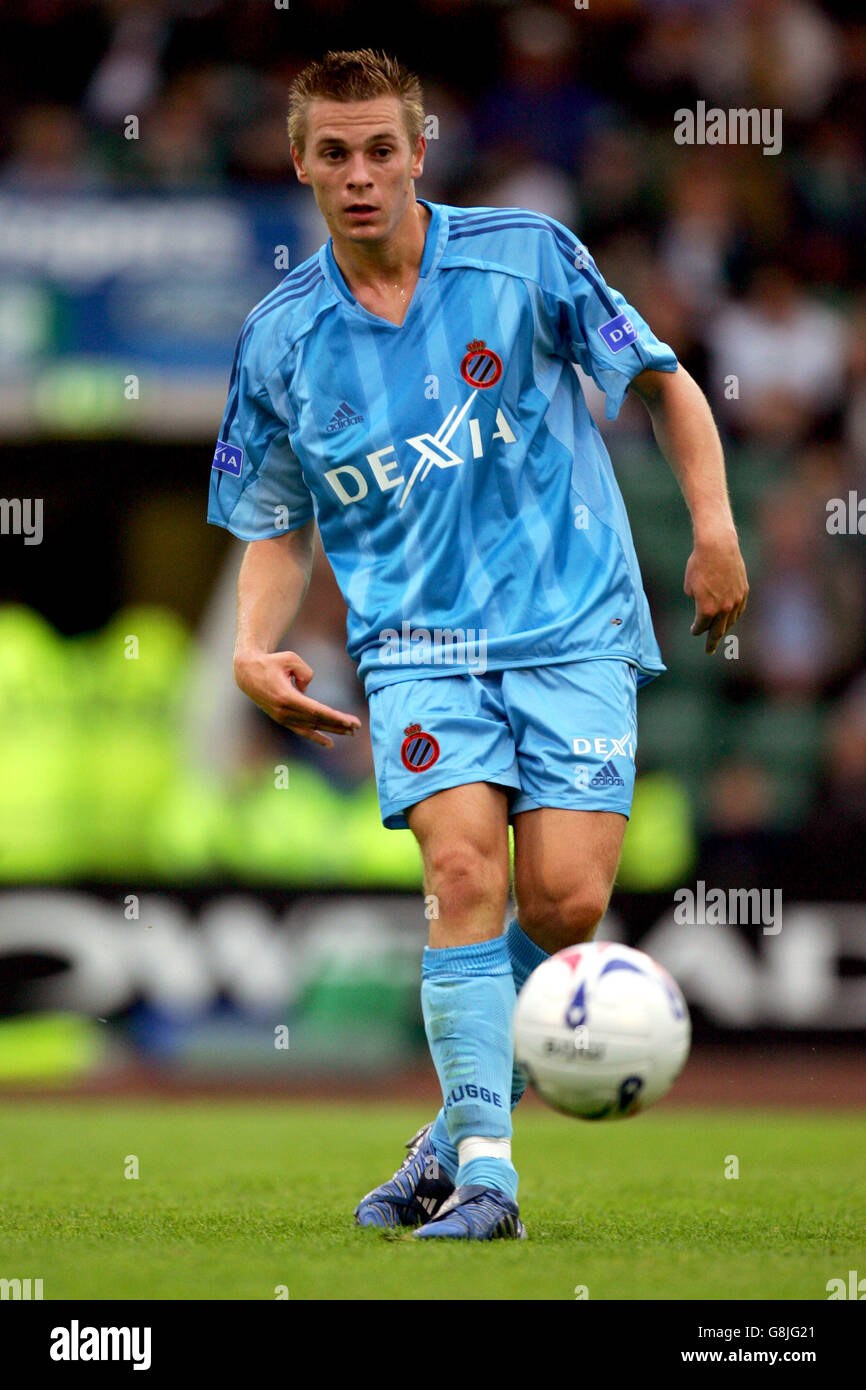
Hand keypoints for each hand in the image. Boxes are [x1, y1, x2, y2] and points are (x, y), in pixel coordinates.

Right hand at [233, 648, 360, 747]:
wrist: (247, 672)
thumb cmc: (271, 662)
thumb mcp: (290, 659)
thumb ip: (305, 673)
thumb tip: (307, 690)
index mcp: (286, 697)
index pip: (316, 711)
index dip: (334, 717)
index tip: (350, 721)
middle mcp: (284, 711)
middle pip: (317, 721)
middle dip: (338, 725)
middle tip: (357, 727)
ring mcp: (282, 717)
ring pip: (311, 727)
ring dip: (331, 731)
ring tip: (350, 733)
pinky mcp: (281, 719)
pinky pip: (301, 730)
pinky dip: (316, 737)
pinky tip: (329, 743)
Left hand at [684, 528, 748, 654]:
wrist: (718, 546)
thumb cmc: (699, 564)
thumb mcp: (689, 585)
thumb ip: (696, 600)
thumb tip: (704, 605)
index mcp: (707, 610)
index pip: (701, 627)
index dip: (696, 630)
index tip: (693, 631)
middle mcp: (723, 609)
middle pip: (718, 631)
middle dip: (712, 642)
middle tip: (709, 651)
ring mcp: (736, 601)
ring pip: (730, 621)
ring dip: (724, 628)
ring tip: (720, 633)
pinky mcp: (744, 591)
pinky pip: (739, 610)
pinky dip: (734, 616)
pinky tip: (731, 618)